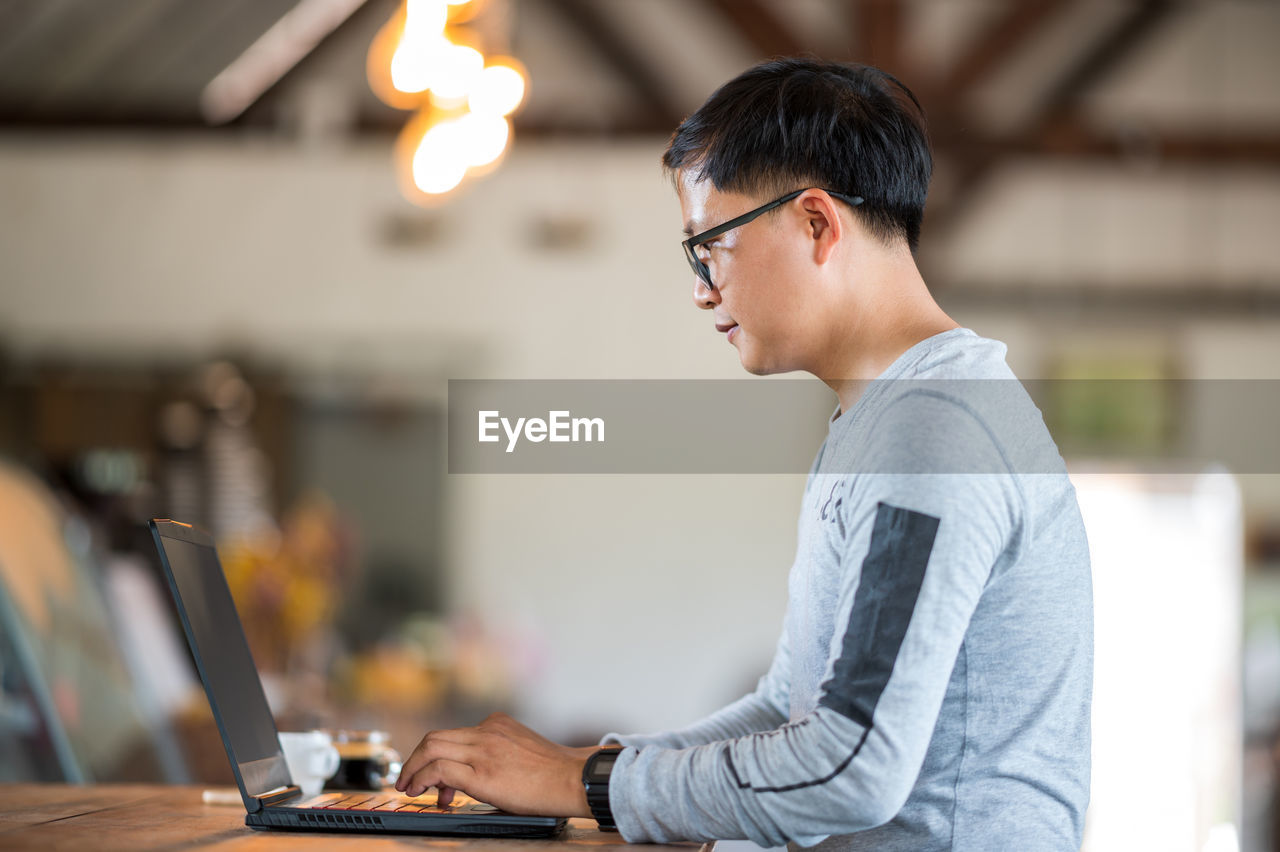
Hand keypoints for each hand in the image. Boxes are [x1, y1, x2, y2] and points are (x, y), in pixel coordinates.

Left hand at [394, 712, 598, 816]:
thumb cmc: (554, 772)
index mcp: (497, 724)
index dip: (436, 755)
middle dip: (414, 759)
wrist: (573, 778)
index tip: (436, 778)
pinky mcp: (482, 773)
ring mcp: (483, 749)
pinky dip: (423, 778)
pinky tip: (422, 792)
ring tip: (410, 788)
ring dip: (412, 769)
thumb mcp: (522, 748)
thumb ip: (498, 749)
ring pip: (431, 748)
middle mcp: (487, 731)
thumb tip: (476, 772)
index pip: (454, 734)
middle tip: (409, 780)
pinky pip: (440, 769)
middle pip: (435, 737)